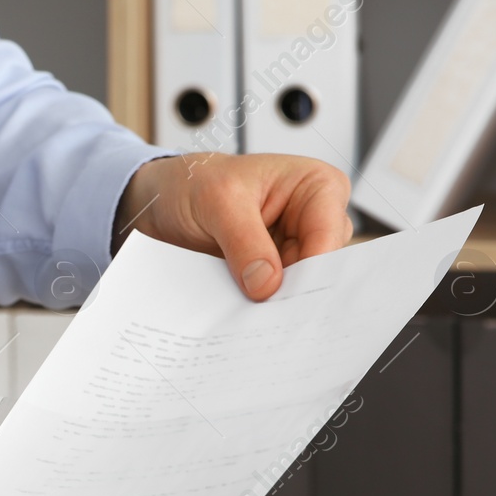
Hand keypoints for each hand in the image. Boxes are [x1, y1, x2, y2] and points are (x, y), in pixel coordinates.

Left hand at [120, 151, 352, 300]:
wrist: (166, 200)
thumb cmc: (197, 183)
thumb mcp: (218, 202)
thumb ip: (245, 241)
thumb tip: (267, 285)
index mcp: (317, 185)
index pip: (329, 234)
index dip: (311, 269)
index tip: (284, 295)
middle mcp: (315, 216)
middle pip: (321, 265)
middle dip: (294, 288)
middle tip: (268, 312)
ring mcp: (295, 245)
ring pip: (300, 284)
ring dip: (276, 300)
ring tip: (250, 312)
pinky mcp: (274, 268)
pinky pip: (277, 292)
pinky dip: (262, 303)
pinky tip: (246, 313)